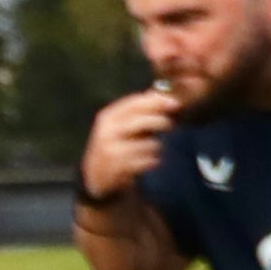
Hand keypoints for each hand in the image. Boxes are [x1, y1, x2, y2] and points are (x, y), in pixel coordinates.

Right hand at [79, 88, 178, 206]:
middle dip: (161, 122)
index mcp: (108, 117)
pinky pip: (148, 161)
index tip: (175, 103)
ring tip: (150, 150)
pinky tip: (147, 162)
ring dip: (155, 147)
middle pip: (143, 121)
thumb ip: (139, 110)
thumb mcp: (120, 125)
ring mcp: (112, 151)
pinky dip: (152, 162)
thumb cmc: (114, 146)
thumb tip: (160, 93)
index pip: (135, 103)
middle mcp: (108, 132)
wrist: (95, 176)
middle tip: (170, 125)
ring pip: (149, 144)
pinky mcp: (120, 168)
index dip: (157, 101)